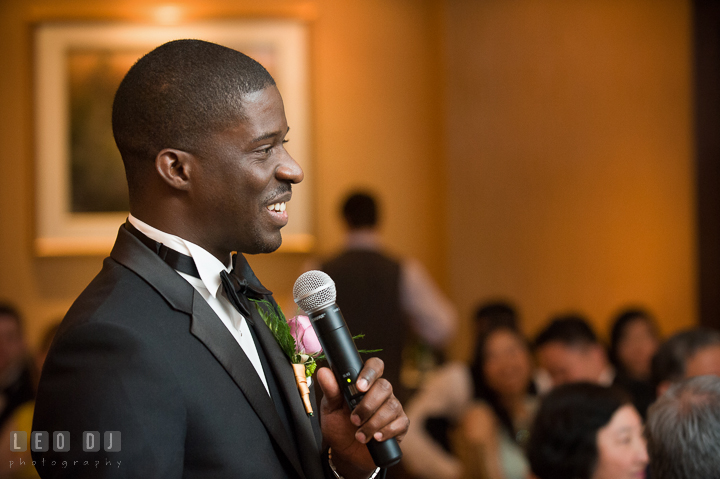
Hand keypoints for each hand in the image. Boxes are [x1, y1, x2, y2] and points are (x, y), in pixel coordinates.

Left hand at [317, 357, 408, 478]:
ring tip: (359, 435)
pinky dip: (387, 431)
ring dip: (374, 423)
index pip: (375, 366)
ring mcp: (392, 408)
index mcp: (365, 384)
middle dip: (368, 405)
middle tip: (354, 420)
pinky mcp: (400, 424)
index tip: (359, 387)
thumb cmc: (339, 426)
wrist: (346, 452)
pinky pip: (400, 423)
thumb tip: (324, 372)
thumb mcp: (330, 409)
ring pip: (392, 406)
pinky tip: (376, 438)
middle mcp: (381, 392)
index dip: (370, 373)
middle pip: (384, 387)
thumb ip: (330, 391)